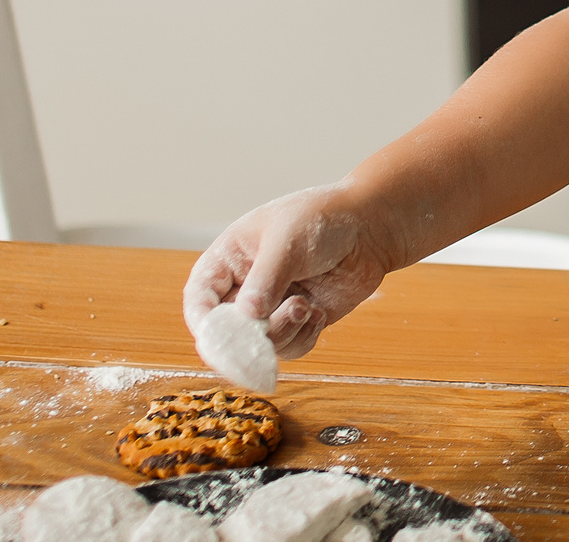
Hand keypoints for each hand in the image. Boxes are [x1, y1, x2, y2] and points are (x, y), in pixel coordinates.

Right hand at [182, 185, 395, 360]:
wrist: (370, 226)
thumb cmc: (323, 218)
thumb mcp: (287, 241)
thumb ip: (266, 279)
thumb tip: (246, 316)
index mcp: (227, 261)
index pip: (198, 301)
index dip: (205, 325)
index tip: (222, 337)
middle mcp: (243, 289)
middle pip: (225, 334)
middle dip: (248, 338)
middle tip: (267, 333)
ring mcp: (270, 309)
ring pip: (258, 347)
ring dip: (281, 334)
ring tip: (305, 307)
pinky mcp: (297, 323)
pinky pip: (289, 349)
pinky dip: (302, 338)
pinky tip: (317, 312)